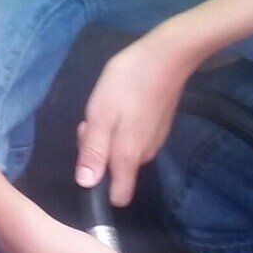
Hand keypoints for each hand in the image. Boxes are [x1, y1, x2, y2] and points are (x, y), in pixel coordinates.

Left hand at [76, 27, 193, 210]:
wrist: (166, 55)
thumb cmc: (128, 83)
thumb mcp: (101, 114)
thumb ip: (93, 151)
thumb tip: (86, 184)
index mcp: (128, 157)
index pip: (118, 197)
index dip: (100, 188)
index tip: (89, 162)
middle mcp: (145, 156)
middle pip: (116, 172)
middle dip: (99, 152)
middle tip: (93, 120)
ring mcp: (155, 141)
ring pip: (123, 153)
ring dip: (109, 137)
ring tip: (107, 107)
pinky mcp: (159, 127)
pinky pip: (133, 139)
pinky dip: (122, 127)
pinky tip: (122, 103)